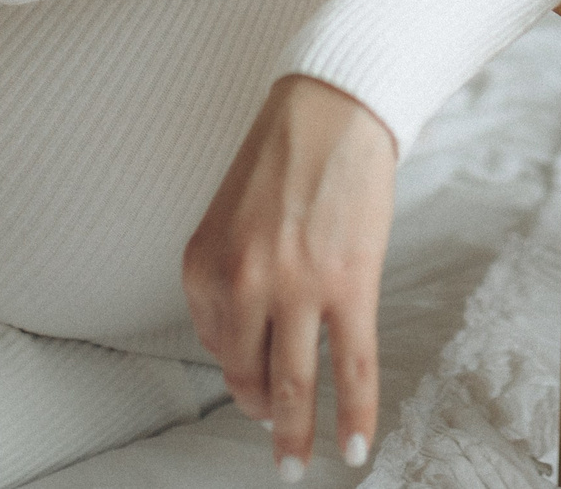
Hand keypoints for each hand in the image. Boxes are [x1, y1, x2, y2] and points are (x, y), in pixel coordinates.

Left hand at [183, 74, 396, 478]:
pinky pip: (352, 368)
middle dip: (262, 414)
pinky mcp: (348, 285)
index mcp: (204, 263)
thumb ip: (229, 278)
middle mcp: (242, 280)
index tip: (254, 385)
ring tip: (297, 467)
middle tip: (275, 445)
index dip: (237, 369)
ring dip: (296, 435)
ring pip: (295, 384)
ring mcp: (296, 287)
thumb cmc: (285, 157)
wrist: (334, 108)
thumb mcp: (230, 218)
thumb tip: (248, 348)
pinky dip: (357, 414)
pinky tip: (357, 446)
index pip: (212, 344)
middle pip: (248, 373)